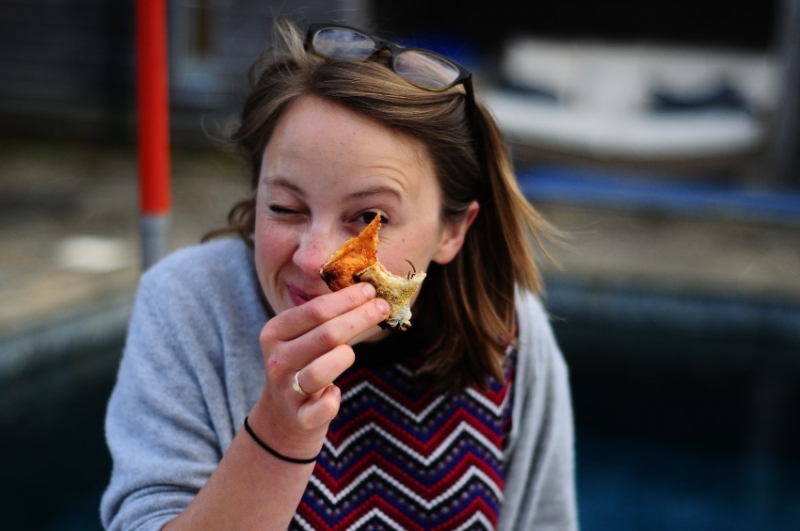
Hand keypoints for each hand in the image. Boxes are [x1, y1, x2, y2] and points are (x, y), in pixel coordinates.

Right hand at [248, 282, 388, 459]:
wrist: (283, 416)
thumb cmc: (305, 364)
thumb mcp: (304, 336)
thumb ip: (327, 316)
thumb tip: (368, 291)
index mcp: (275, 332)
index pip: (315, 310)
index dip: (347, 298)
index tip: (371, 290)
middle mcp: (277, 359)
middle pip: (326, 335)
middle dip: (360, 318)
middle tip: (383, 307)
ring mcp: (286, 390)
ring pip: (321, 370)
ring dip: (345, 357)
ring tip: (351, 353)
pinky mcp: (299, 417)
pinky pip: (323, 408)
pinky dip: (333, 400)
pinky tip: (335, 393)